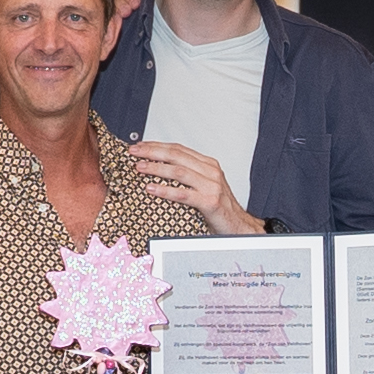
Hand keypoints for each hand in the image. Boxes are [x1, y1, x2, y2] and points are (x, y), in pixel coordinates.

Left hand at [129, 140, 251, 233]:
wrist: (239, 227)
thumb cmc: (219, 209)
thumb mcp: (204, 186)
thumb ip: (188, 176)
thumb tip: (160, 170)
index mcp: (208, 164)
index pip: (179, 149)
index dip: (157, 146)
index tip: (140, 146)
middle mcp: (210, 171)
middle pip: (176, 156)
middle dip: (152, 152)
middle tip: (134, 152)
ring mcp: (211, 186)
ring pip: (178, 172)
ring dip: (156, 168)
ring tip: (140, 168)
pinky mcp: (210, 202)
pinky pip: (183, 194)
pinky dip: (165, 190)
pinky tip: (151, 189)